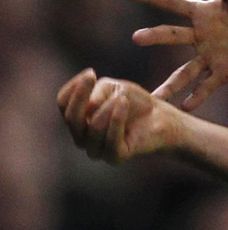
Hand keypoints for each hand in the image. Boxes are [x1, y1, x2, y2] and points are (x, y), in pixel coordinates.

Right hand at [56, 68, 178, 163]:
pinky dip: (117, 118)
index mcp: (78, 120)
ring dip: (109, 106)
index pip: (63, 104)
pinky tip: (124, 103)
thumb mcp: (113, 90)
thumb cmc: (135, 102)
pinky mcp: (115, 157)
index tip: (90, 73)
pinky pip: (111, 139)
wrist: (162, 117)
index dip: (73, 88)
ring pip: (94, 127)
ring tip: (123, 98)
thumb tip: (89, 106)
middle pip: (71, 117)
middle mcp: (82, 138)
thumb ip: (97, 94)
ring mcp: (98, 150)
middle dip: (81, 96)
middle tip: (95, 78)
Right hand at [128, 0, 227, 109]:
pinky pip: (206, 86)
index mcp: (201, 14)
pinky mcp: (222, 73)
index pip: (171, 3)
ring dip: (169, 85)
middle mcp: (198, 37)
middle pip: (172, 35)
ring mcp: (208, 57)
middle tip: (137, 37)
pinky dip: (196, 97)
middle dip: (155, 36)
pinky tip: (185, 107)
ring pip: (183, 72)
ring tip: (152, 99)